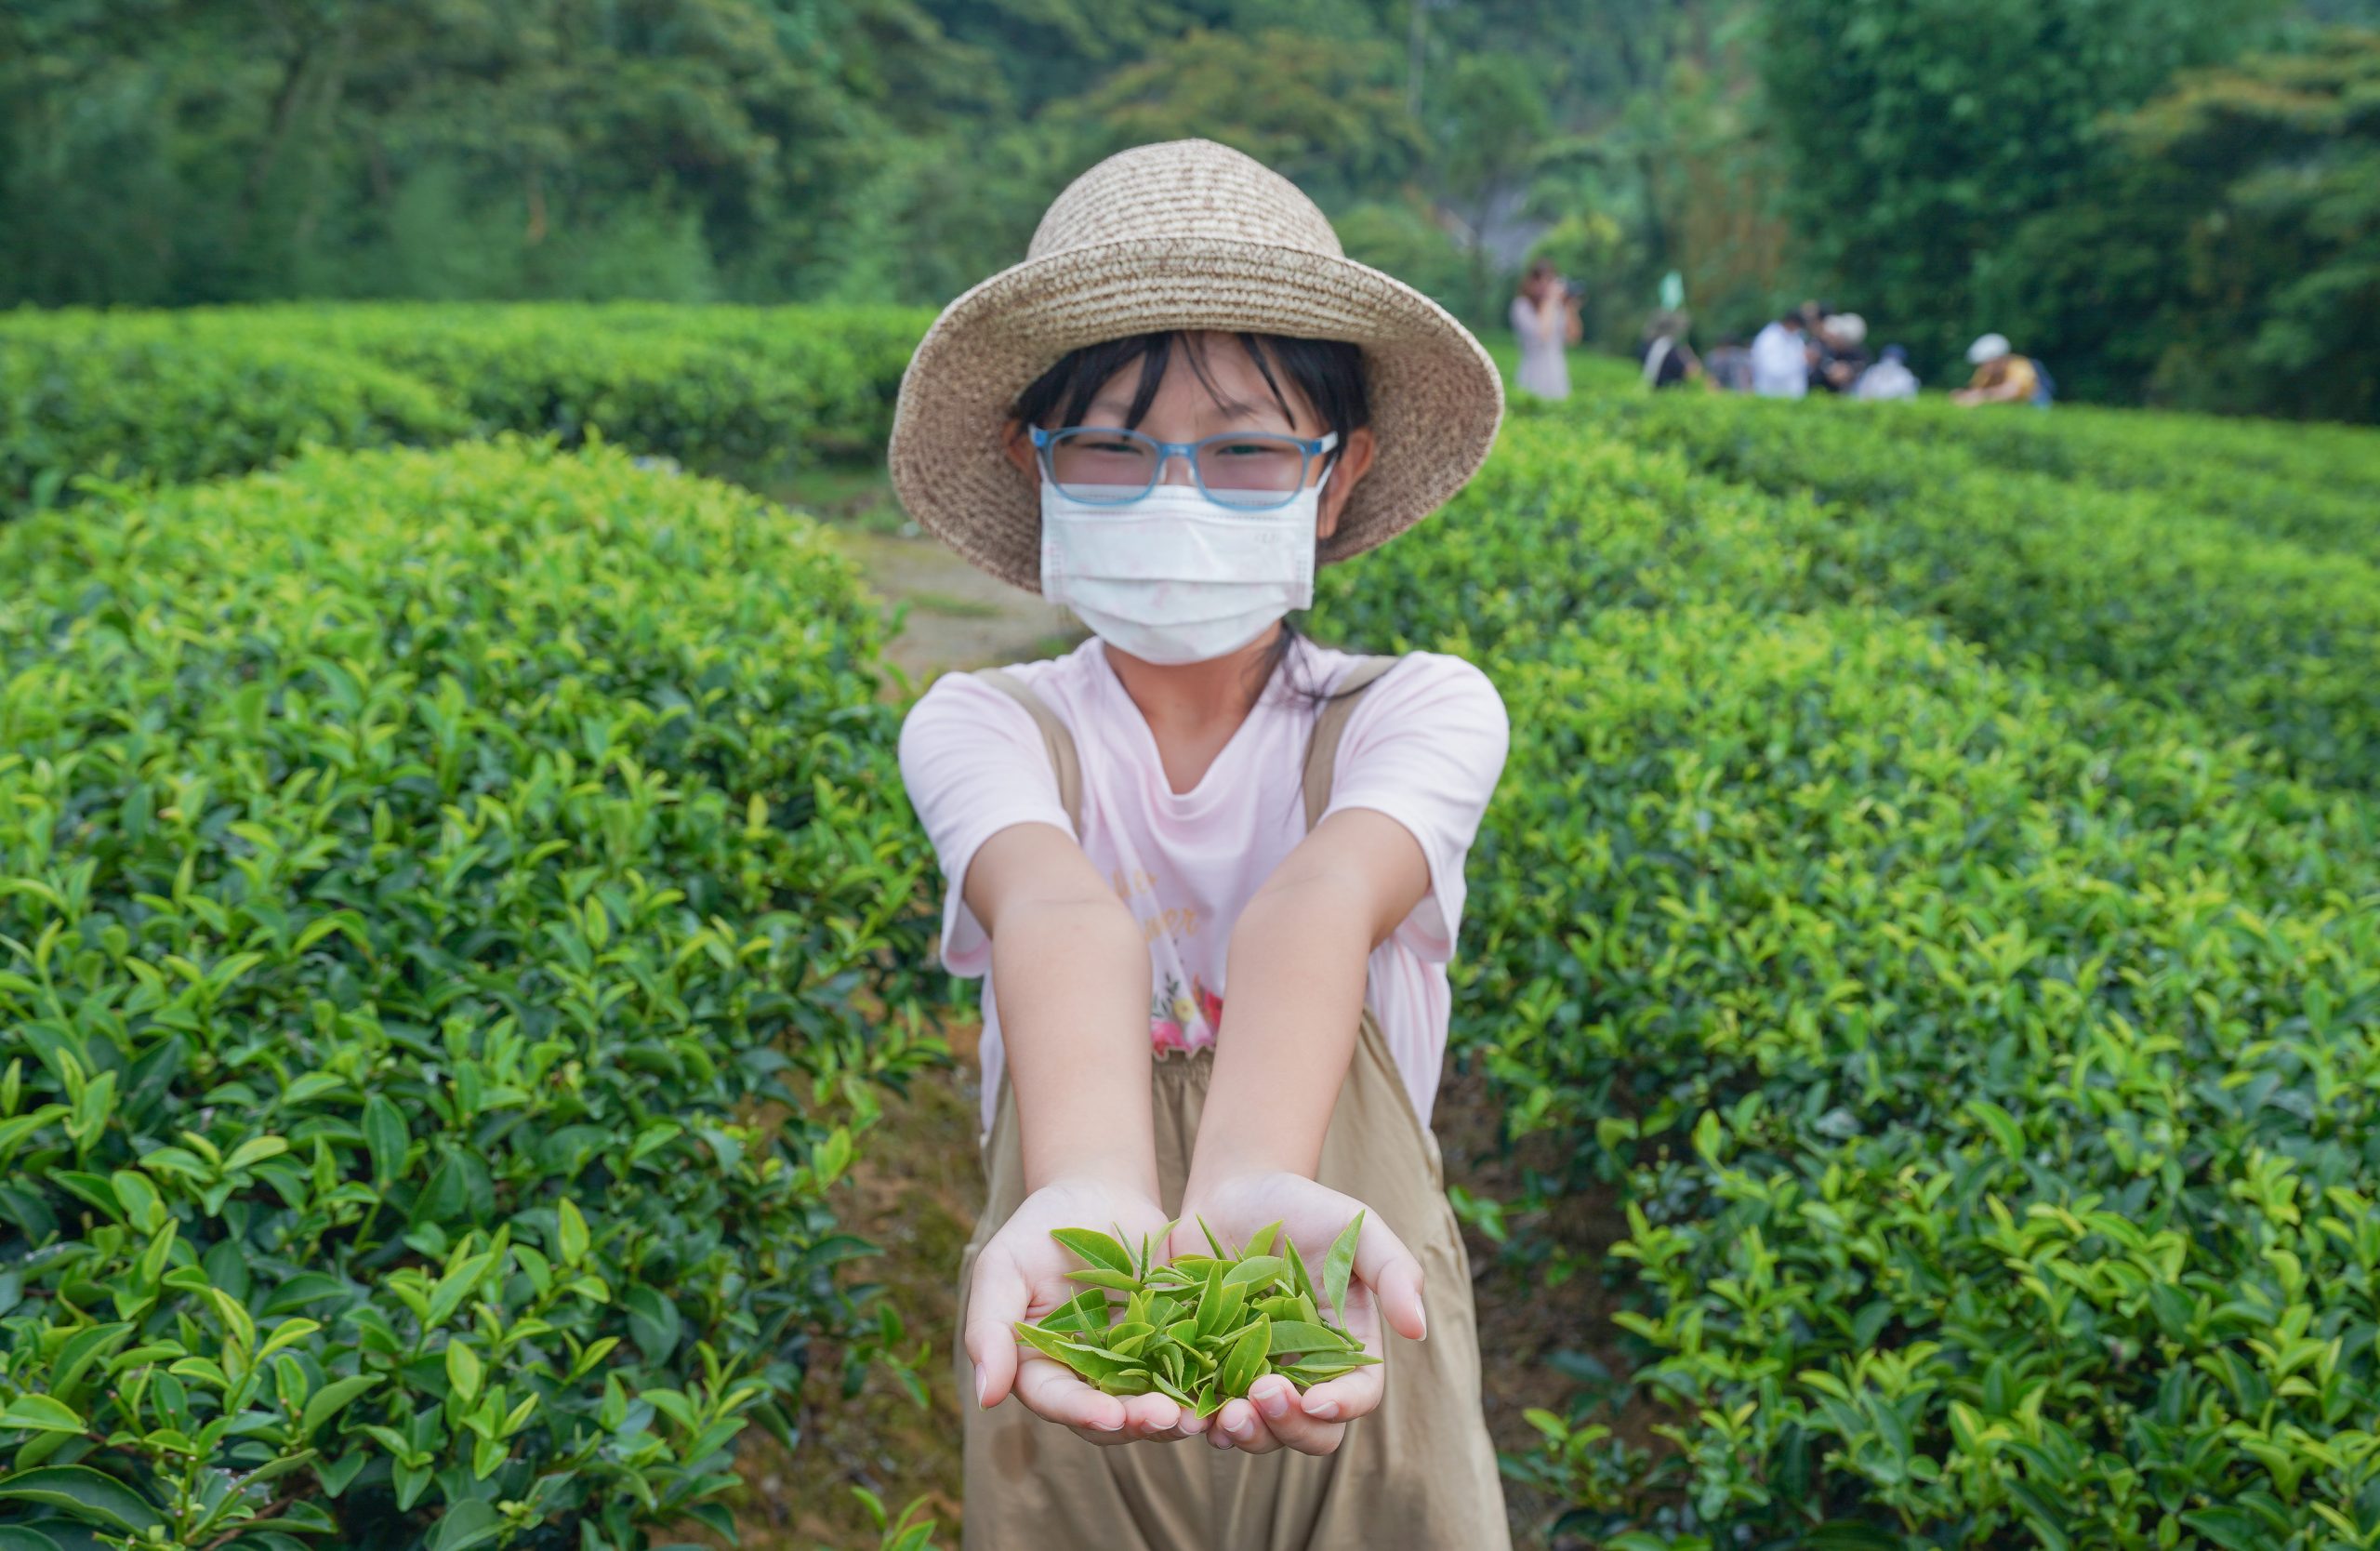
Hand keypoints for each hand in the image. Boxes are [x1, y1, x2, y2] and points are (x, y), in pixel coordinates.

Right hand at [966, 1178, 1203, 1444]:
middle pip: (1108, 1417)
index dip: (1082, 1412)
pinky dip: (1202, 1387)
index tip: (1110, 1416)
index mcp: (1038, 1367)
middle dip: (1137, 1422)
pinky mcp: (1169, 1349)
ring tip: (1198, 1415)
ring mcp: (1130, 1368)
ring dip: (1173, 1416)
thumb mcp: (1003, 1268)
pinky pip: (1186, 1377)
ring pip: (1148, 1407)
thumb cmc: (1039, 1230)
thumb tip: (985, 1397)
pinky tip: (1223, 1388)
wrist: (1098, 1196)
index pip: (1056, 1401)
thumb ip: (988, 1329)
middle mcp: (1083, 1379)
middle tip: (1169, 1418)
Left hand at [1172, 1171, 1425, 1456]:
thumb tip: (1417, 1330)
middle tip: (1261, 1393)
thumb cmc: (1303, 1207)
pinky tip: (1187, 1411)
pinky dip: (1198, 1421)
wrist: (1234, 1191)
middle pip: (1310, 1433)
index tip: (1316, 1398)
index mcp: (1344, 1347)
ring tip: (1224, 1413)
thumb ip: (1394, 1272)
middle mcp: (1303, 1373)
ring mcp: (1253, 1377)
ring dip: (1244, 1434)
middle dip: (1288, 1426)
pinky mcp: (1207, 1371)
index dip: (1342, 1407)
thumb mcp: (1357, 1227)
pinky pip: (1206, 1413)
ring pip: (1258, 1434)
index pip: (1357, 1396)